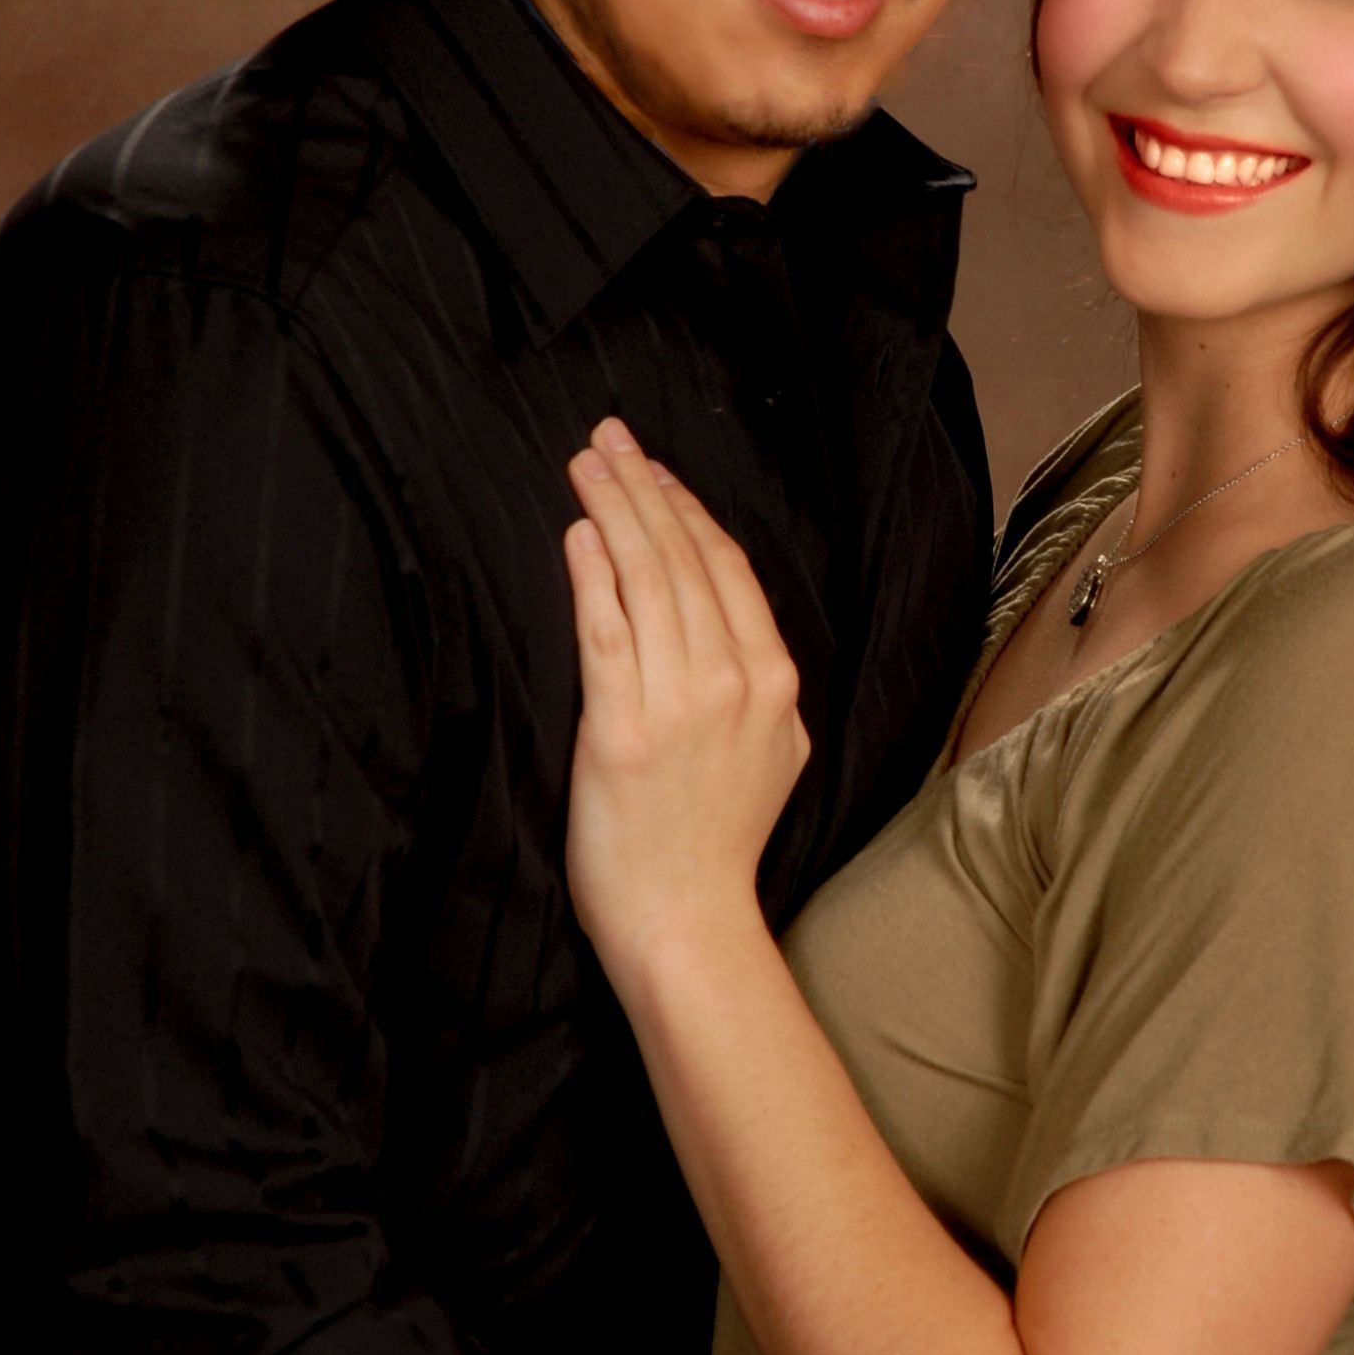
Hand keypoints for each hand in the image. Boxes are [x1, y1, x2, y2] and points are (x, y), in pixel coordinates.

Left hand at [562, 419, 806, 977]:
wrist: (686, 918)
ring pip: (647, 578)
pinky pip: (605, 629)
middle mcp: (735, 682)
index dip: (687, 509)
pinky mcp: (620, 727)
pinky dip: (591, 572)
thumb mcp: (775, 754)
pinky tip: (577, 531)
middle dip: (644, 486)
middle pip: (685, 558)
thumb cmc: (717, 843)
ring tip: (585, 463)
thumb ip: (761, 685)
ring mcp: (679, 702)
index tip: (653, 469)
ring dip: (613, 509)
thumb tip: (731, 626)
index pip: (728, 568)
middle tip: (609, 436)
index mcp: (775, 682)